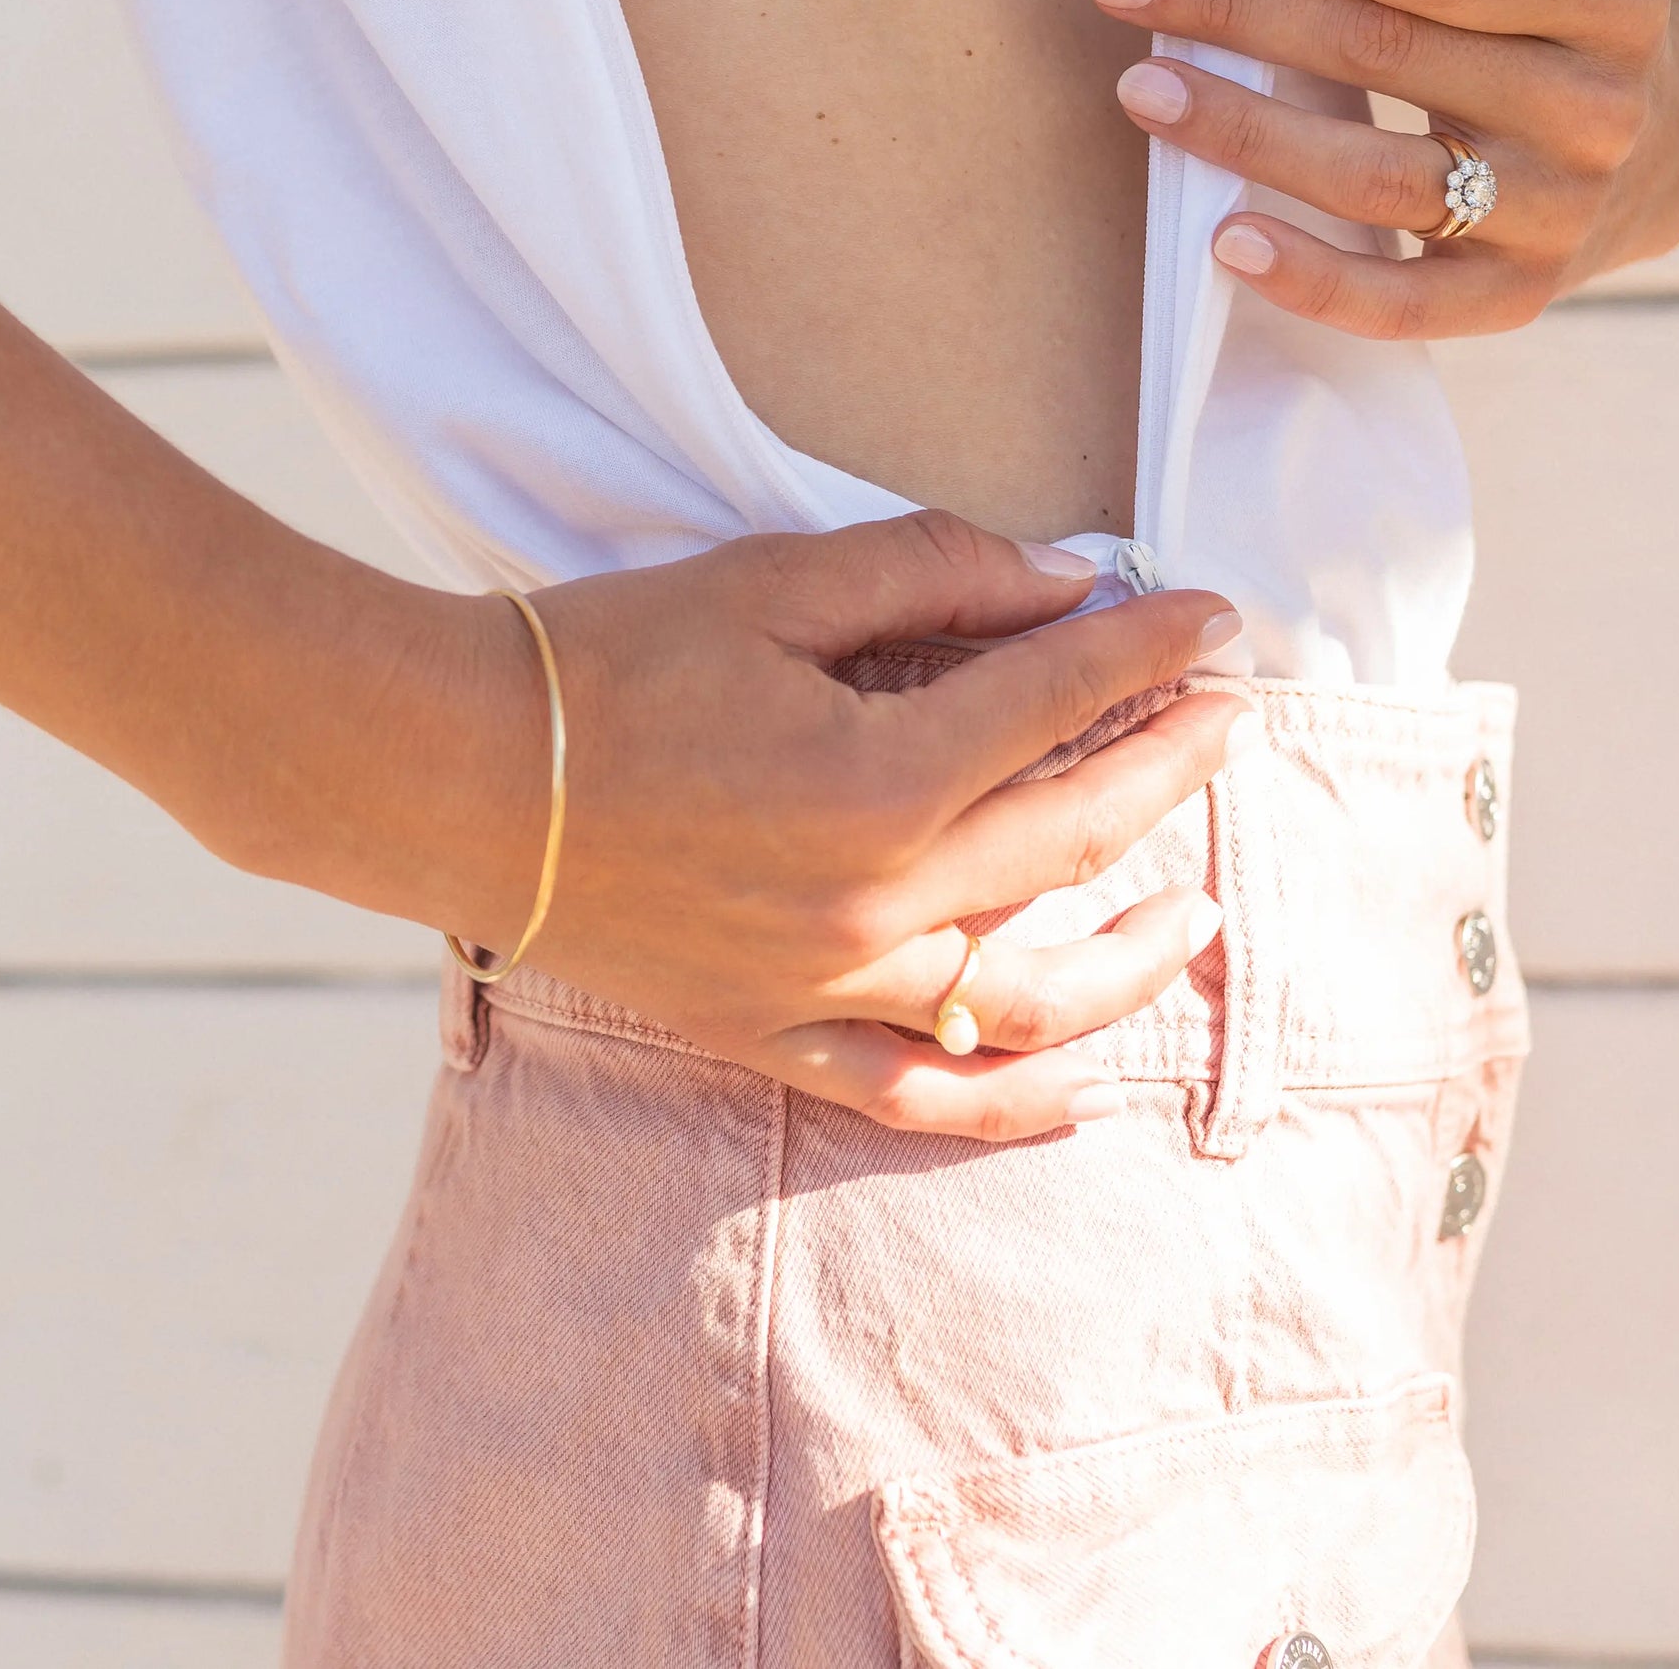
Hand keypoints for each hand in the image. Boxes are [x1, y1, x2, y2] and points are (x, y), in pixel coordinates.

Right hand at [443, 514, 1248, 1143]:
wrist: (448, 772)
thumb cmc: (601, 659)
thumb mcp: (769, 581)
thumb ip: (930, 572)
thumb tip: (1064, 579)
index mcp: (876, 776)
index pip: (1059, 703)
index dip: (1150, 653)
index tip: (1214, 620)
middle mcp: (872, 900)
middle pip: (1069, 833)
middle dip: (1167, 763)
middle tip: (1230, 713)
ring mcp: (823, 984)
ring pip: (1022, 990)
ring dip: (1127, 952)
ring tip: (1197, 914)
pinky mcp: (766, 1032)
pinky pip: (912, 1094)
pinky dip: (1004, 1106)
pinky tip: (1079, 1092)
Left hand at [1088, 0, 1673, 335]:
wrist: (1660, 136)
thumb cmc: (1533, 17)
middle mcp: (1599, 108)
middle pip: (1387, 53)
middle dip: (1237, 9)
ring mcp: (1562, 214)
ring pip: (1379, 177)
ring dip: (1244, 131)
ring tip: (1141, 90)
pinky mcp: (1519, 297)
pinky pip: (1400, 305)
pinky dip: (1309, 275)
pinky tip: (1222, 238)